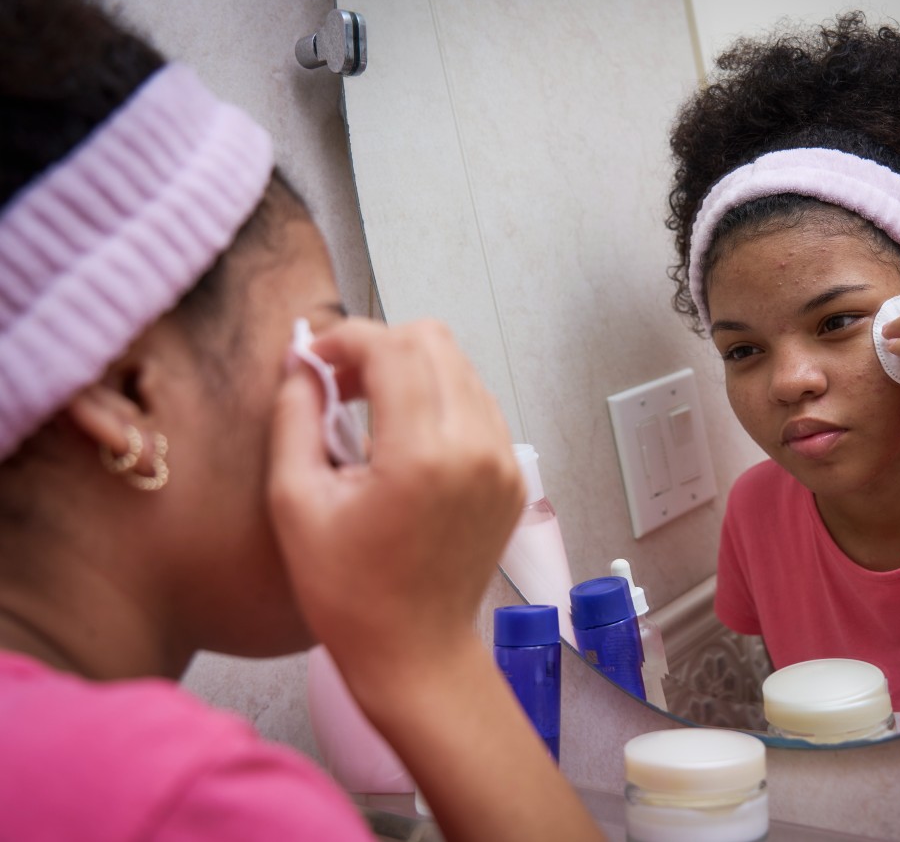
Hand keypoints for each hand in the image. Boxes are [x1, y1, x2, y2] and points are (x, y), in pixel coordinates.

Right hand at [267, 318, 523, 692]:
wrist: (414, 651)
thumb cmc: (347, 590)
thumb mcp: (296, 502)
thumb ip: (295, 416)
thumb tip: (303, 364)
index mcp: (423, 455)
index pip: (392, 347)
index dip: (345, 339)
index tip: (313, 363)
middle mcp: (476, 448)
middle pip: (433, 341)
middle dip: (379, 347)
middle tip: (339, 386)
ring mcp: (503, 461)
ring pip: (460, 367)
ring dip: (411, 371)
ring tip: (369, 413)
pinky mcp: (513, 475)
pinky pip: (479, 405)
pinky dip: (440, 401)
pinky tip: (405, 439)